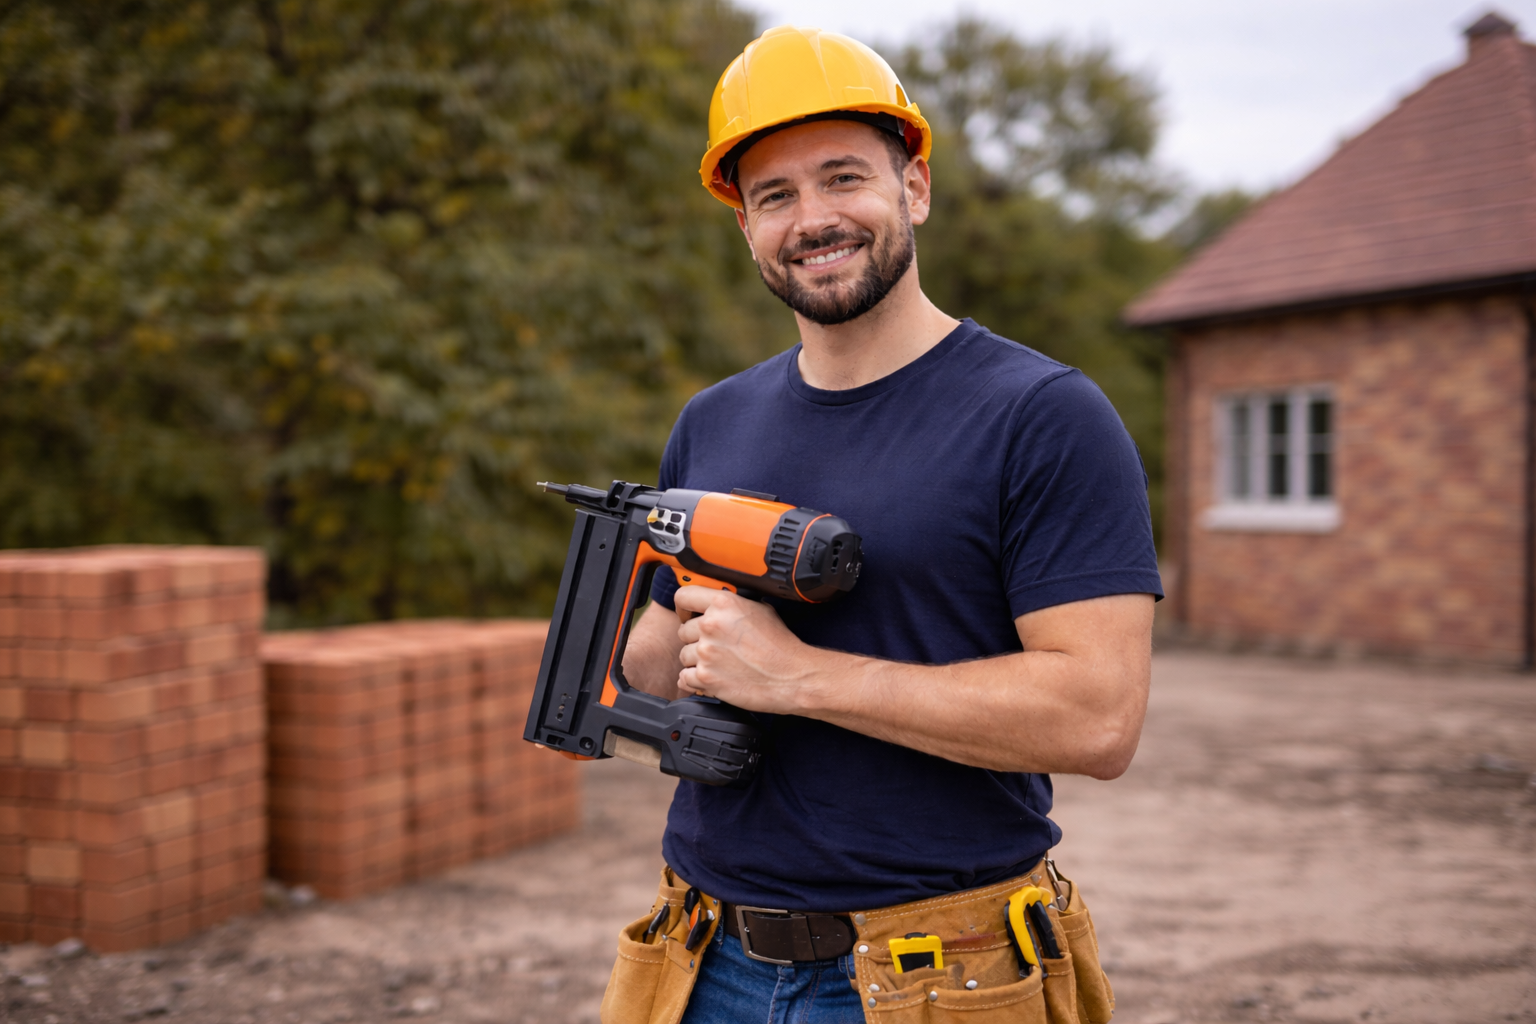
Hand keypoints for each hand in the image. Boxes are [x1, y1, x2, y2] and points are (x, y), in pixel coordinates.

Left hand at [672, 586, 821, 714]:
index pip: (683, 597)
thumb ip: (734, 605)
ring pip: (684, 655)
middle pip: (683, 630)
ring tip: (719, 664)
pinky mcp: (706, 677)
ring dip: (697, 661)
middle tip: (715, 647)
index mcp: (723, 603)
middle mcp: (711, 625)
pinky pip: (685, 678)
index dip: (684, 608)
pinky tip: (713, 678)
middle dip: (696, 639)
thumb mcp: (760, 609)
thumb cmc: (780, 645)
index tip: (688, 615)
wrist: (791, 676)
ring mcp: (706, 652)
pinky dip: (695, 681)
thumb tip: (720, 605)